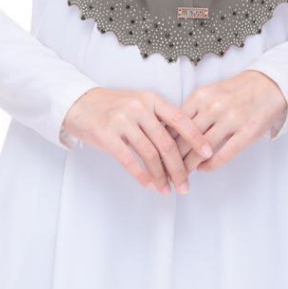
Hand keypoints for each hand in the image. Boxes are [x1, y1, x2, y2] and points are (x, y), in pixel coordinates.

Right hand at [61, 87, 213, 193]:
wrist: (80, 102)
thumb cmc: (113, 107)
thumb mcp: (139, 104)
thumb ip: (158, 119)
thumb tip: (183, 145)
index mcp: (151, 99)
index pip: (179, 118)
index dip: (195, 137)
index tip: (208, 153)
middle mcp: (139, 107)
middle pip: (166, 142)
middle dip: (179, 167)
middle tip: (186, 185)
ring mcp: (122, 120)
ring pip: (150, 153)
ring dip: (161, 176)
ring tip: (168, 189)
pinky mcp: (107, 134)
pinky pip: (129, 159)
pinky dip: (142, 175)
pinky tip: (150, 185)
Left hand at [169, 71, 287, 176]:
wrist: (268, 84)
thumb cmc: (235, 91)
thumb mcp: (210, 93)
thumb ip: (192, 110)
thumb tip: (169, 132)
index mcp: (201, 96)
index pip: (175, 124)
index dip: (164, 142)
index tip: (156, 155)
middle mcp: (214, 107)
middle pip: (186, 139)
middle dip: (173, 159)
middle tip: (164, 172)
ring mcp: (231, 120)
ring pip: (202, 149)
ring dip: (189, 166)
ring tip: (181, 176)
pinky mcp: (247, 132)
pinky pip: (224, 154)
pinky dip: (210, 165)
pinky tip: (203, 169)